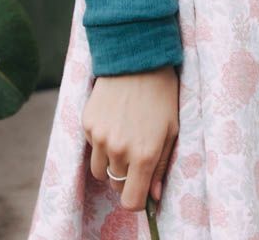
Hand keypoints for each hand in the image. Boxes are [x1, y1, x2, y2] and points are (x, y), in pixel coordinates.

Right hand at [82, 65, 179, 210]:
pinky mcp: (87, 124)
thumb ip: (162, 166)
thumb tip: (154, 196)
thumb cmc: (161, 93)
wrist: (136, 56)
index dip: (137, 199)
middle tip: (137, 151)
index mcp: (145, 154)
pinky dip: (100, 141)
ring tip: (124, 135)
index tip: (142, 187)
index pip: (131, 201)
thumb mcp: (171, 129)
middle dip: (126, 175)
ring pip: (100, 170)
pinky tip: (114, 119)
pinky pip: (91, 147)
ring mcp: (100, 137)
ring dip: (110, 161)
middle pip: (116, 185)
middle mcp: (119, 150)